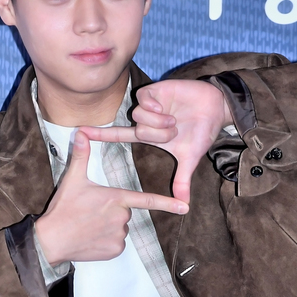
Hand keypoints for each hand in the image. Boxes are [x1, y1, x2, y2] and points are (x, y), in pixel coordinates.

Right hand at [35, 130, 188, 264]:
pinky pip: (117, 243)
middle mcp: (122, 217)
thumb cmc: (63, 209)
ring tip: (89, 226)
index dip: (168, 203)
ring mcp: (119, 236)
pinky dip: (107, 241)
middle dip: (112, 211)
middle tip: (91, 212)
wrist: (52, 240)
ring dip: (109, 226)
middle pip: (125, 211)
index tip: (185, 207)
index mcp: (116, 198)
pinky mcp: (115, 250)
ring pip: (121, 228)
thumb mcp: (72, 180)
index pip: (147, 200)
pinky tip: (91, 238)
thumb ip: (81, 156)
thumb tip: (81, 133)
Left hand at [80, 79, 231, 202]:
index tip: (80, 132)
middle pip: (135, 129)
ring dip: (158, 121)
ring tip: (174, 119)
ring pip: (138, 115)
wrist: (216, 109)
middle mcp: (145, 120)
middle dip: (157, 134)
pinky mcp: (156, 91)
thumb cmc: (201, 132)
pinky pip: (143, 99)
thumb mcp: (189, 158)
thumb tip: (184, 205)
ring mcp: (150, 105)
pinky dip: (155, 106)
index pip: (119, 135)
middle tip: (174, 130)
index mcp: (148, 135)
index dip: (100, 135)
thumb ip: (182, 181)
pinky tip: (167, 106)